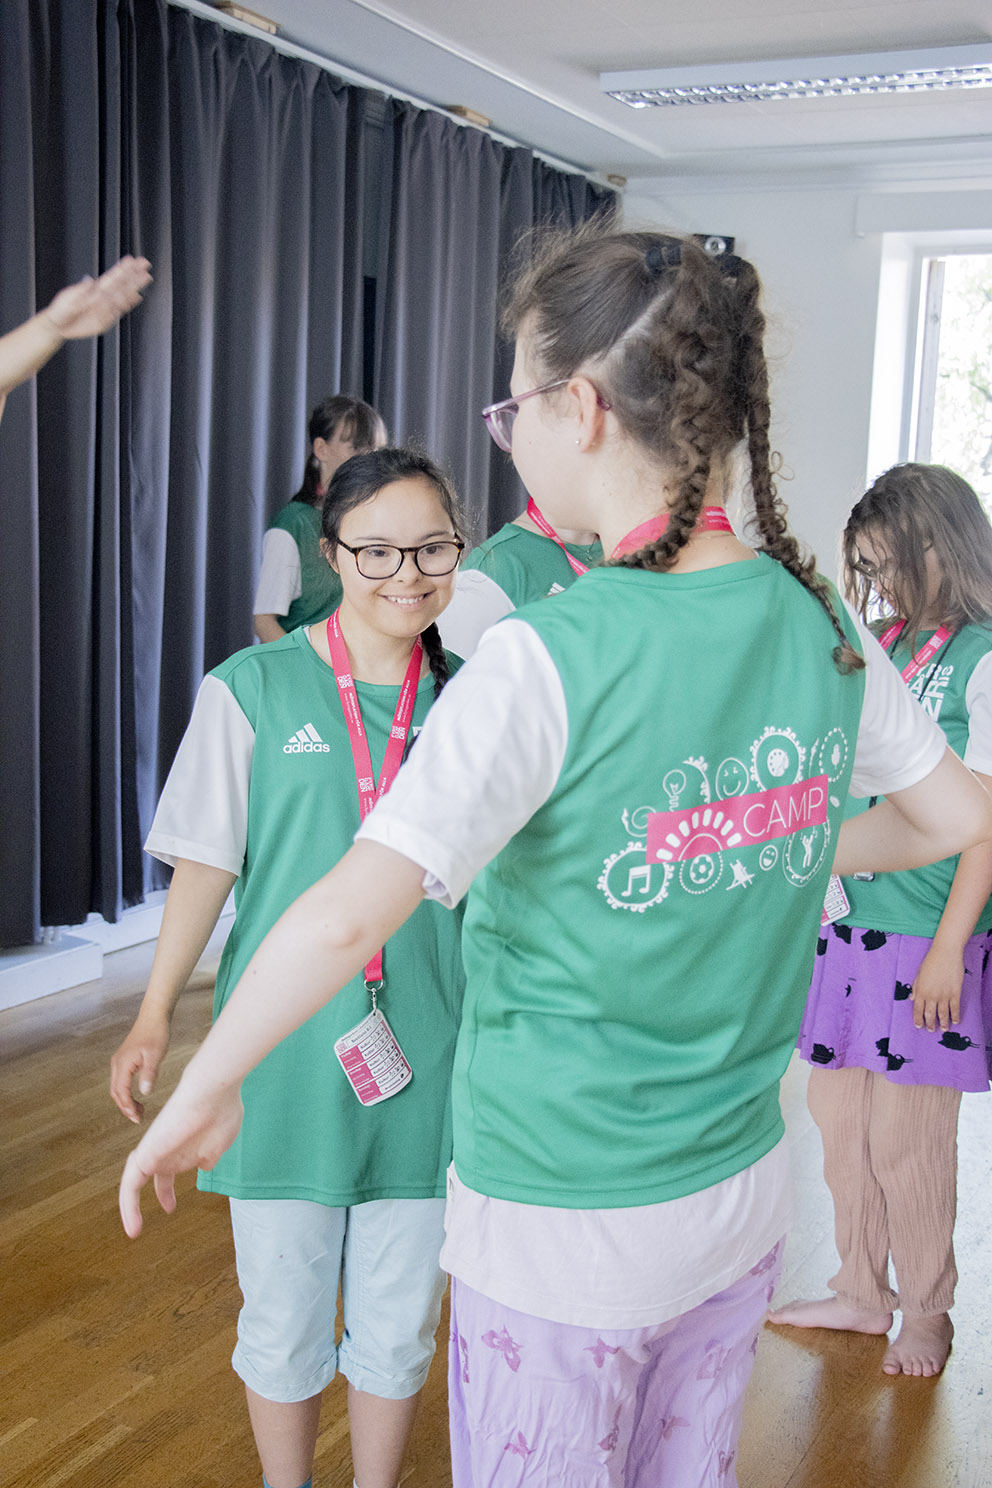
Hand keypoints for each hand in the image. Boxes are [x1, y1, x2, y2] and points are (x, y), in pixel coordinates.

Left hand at [44, 255, 151, 339]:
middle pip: (121, 283)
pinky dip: (129, 303)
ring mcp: (105, 307)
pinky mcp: (106, 319)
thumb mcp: (67, 299)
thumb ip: (80, 290)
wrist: (59, 326)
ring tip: (145, 277)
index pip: (111, 277)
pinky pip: (120, 310)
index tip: (132, 260)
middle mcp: (101, 296)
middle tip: (144, 264)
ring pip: (123, 294)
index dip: (122, 268)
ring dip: (135, 286)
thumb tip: (90, 280)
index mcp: (92, 289)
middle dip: (133, 274)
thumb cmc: (61, 311)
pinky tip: (136, 297)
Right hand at [110, 1010, 170, 1121]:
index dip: (127, 1107)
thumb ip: (149, 1074)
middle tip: (138, 1118)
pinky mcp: (124, 1060)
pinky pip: (121, 1081)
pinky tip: (138, 1096)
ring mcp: (119, 1062)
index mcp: (123, 1064)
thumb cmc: (156, 1034)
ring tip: (140, 1111)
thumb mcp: (155, 1055)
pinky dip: (127, 1092)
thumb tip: (144, 1092)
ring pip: (117, 1087)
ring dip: (126, 1101)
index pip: (121, 1091)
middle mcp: (117, 1064)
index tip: (136, 1118)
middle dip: (125, 1107)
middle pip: (115, 1092)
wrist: (153, 1017)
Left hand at [119, 1077, 243, 1237]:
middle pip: (159, 1172)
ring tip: (134, 1231)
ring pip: (136, 1180)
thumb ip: (211, 1155)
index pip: (175, 1166)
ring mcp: (156, 1151)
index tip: (173, 1204)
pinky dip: (129, 1206)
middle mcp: (169, 1148)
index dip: (173, 1185)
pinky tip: (133, 1228)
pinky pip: (131, 1185)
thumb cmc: (222, 1110)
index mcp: (186, 1146)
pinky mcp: (145, 1154)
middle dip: (163, 1190)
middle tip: (168, 1207)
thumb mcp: (221, 1142)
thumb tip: (204, 1167)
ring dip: (132, 1206)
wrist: (212, 1091)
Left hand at [912, 944, 963, 1031]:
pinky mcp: (955, 993)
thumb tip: (912, 999)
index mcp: (921, 990)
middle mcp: (931, 995)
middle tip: (931, 1030)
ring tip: (944, 1029)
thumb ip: (916, 987)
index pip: (917, 1009)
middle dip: (930, 1024)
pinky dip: (955, 1016)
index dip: (918, 1019)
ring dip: (943, 1023)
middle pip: (930, 1014)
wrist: (945, 953)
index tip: (919, 1026)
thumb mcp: (919, 974)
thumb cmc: (931, 961)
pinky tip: (955, 1021)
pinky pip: (955, 1008)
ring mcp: (944, 995)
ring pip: (943, 1013)